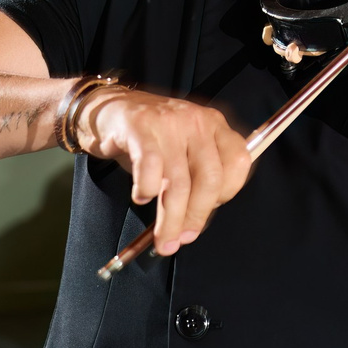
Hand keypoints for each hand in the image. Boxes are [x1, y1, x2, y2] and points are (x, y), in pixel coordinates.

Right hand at [79, 88, 251, 255]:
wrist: (109, 108)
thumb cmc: (149, 137)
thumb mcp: (183, 149)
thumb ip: (197, 177)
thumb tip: (196, 223)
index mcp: (215, 125)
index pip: (238, 163)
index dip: (227, 195)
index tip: (208, 213)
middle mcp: (197, 121)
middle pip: (209, 179)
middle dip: (196, 217)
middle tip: (183, 238)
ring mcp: (170, 122)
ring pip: (178, 182)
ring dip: (170, 219)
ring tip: (163, 239)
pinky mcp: (140, 127)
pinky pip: (150, 168)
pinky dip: (146, 190)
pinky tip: (141, 197)